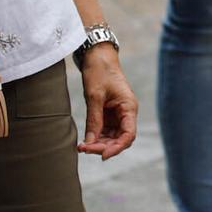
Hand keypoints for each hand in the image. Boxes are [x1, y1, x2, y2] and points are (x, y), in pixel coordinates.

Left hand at [77, 45, 137, 160]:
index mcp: (129, 108)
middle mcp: (126, 113)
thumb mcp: (94, 96)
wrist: (97, 57)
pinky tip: (85, 141)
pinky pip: (105, 130)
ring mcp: (117, 114)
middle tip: (85, 149)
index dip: (117, 147)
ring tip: (82, 147)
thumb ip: (94, 120)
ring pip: (112, 137)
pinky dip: (96, 137)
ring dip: (99, 143)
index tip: (102, 155)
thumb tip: (89, 143)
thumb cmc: (99, 72)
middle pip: (120, 138)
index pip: (128, 134)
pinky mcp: (109, 113)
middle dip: (104, 147)